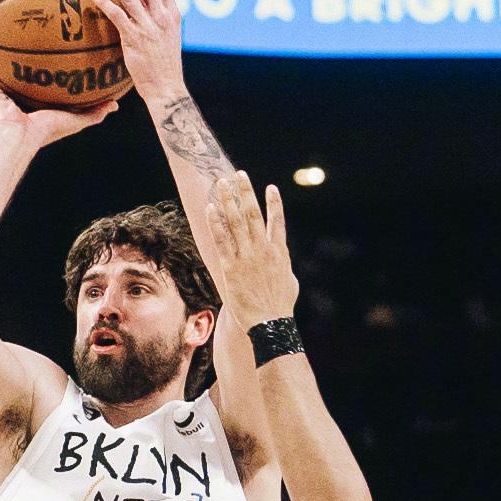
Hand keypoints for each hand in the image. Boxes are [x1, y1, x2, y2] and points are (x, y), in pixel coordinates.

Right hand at [0, 46, 119, 146]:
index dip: (48, 71)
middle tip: (26, 37)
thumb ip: (95, 112)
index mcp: (39, 105)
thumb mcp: (76, 119)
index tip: (54, 53)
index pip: (44, 85)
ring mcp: (4, 98)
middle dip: (22, 60)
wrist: (21, 138)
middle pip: (21, 76)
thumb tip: (115, 104)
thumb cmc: (48, 131)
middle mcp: (20, 100)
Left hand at [91, 0, 185, 109]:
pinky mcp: (134, 39)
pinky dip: (105, 3)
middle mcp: (161, 18)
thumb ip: (160, 24)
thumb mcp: (169, 41)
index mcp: (172, 16)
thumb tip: (148, 14)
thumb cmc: (166, 69)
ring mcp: (148, 27)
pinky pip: (117, 16)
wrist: (167, 89)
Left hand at [201, 170, 299, 332]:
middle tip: (238, 175)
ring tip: (222, 183)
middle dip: (246, 193)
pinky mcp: (231, 268)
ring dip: (229, 200)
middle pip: (253, 214)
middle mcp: (263, 250)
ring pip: (237, 222)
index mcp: (279, 252)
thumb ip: (284, 267)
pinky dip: (216, 223)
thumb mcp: (289, 282)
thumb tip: (282, 263)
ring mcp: (247, 257)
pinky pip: (222, 240)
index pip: (277, 222)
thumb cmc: (280, 307)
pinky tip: (211, 208)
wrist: (270, 324)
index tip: (271, 188)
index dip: (274, 204)